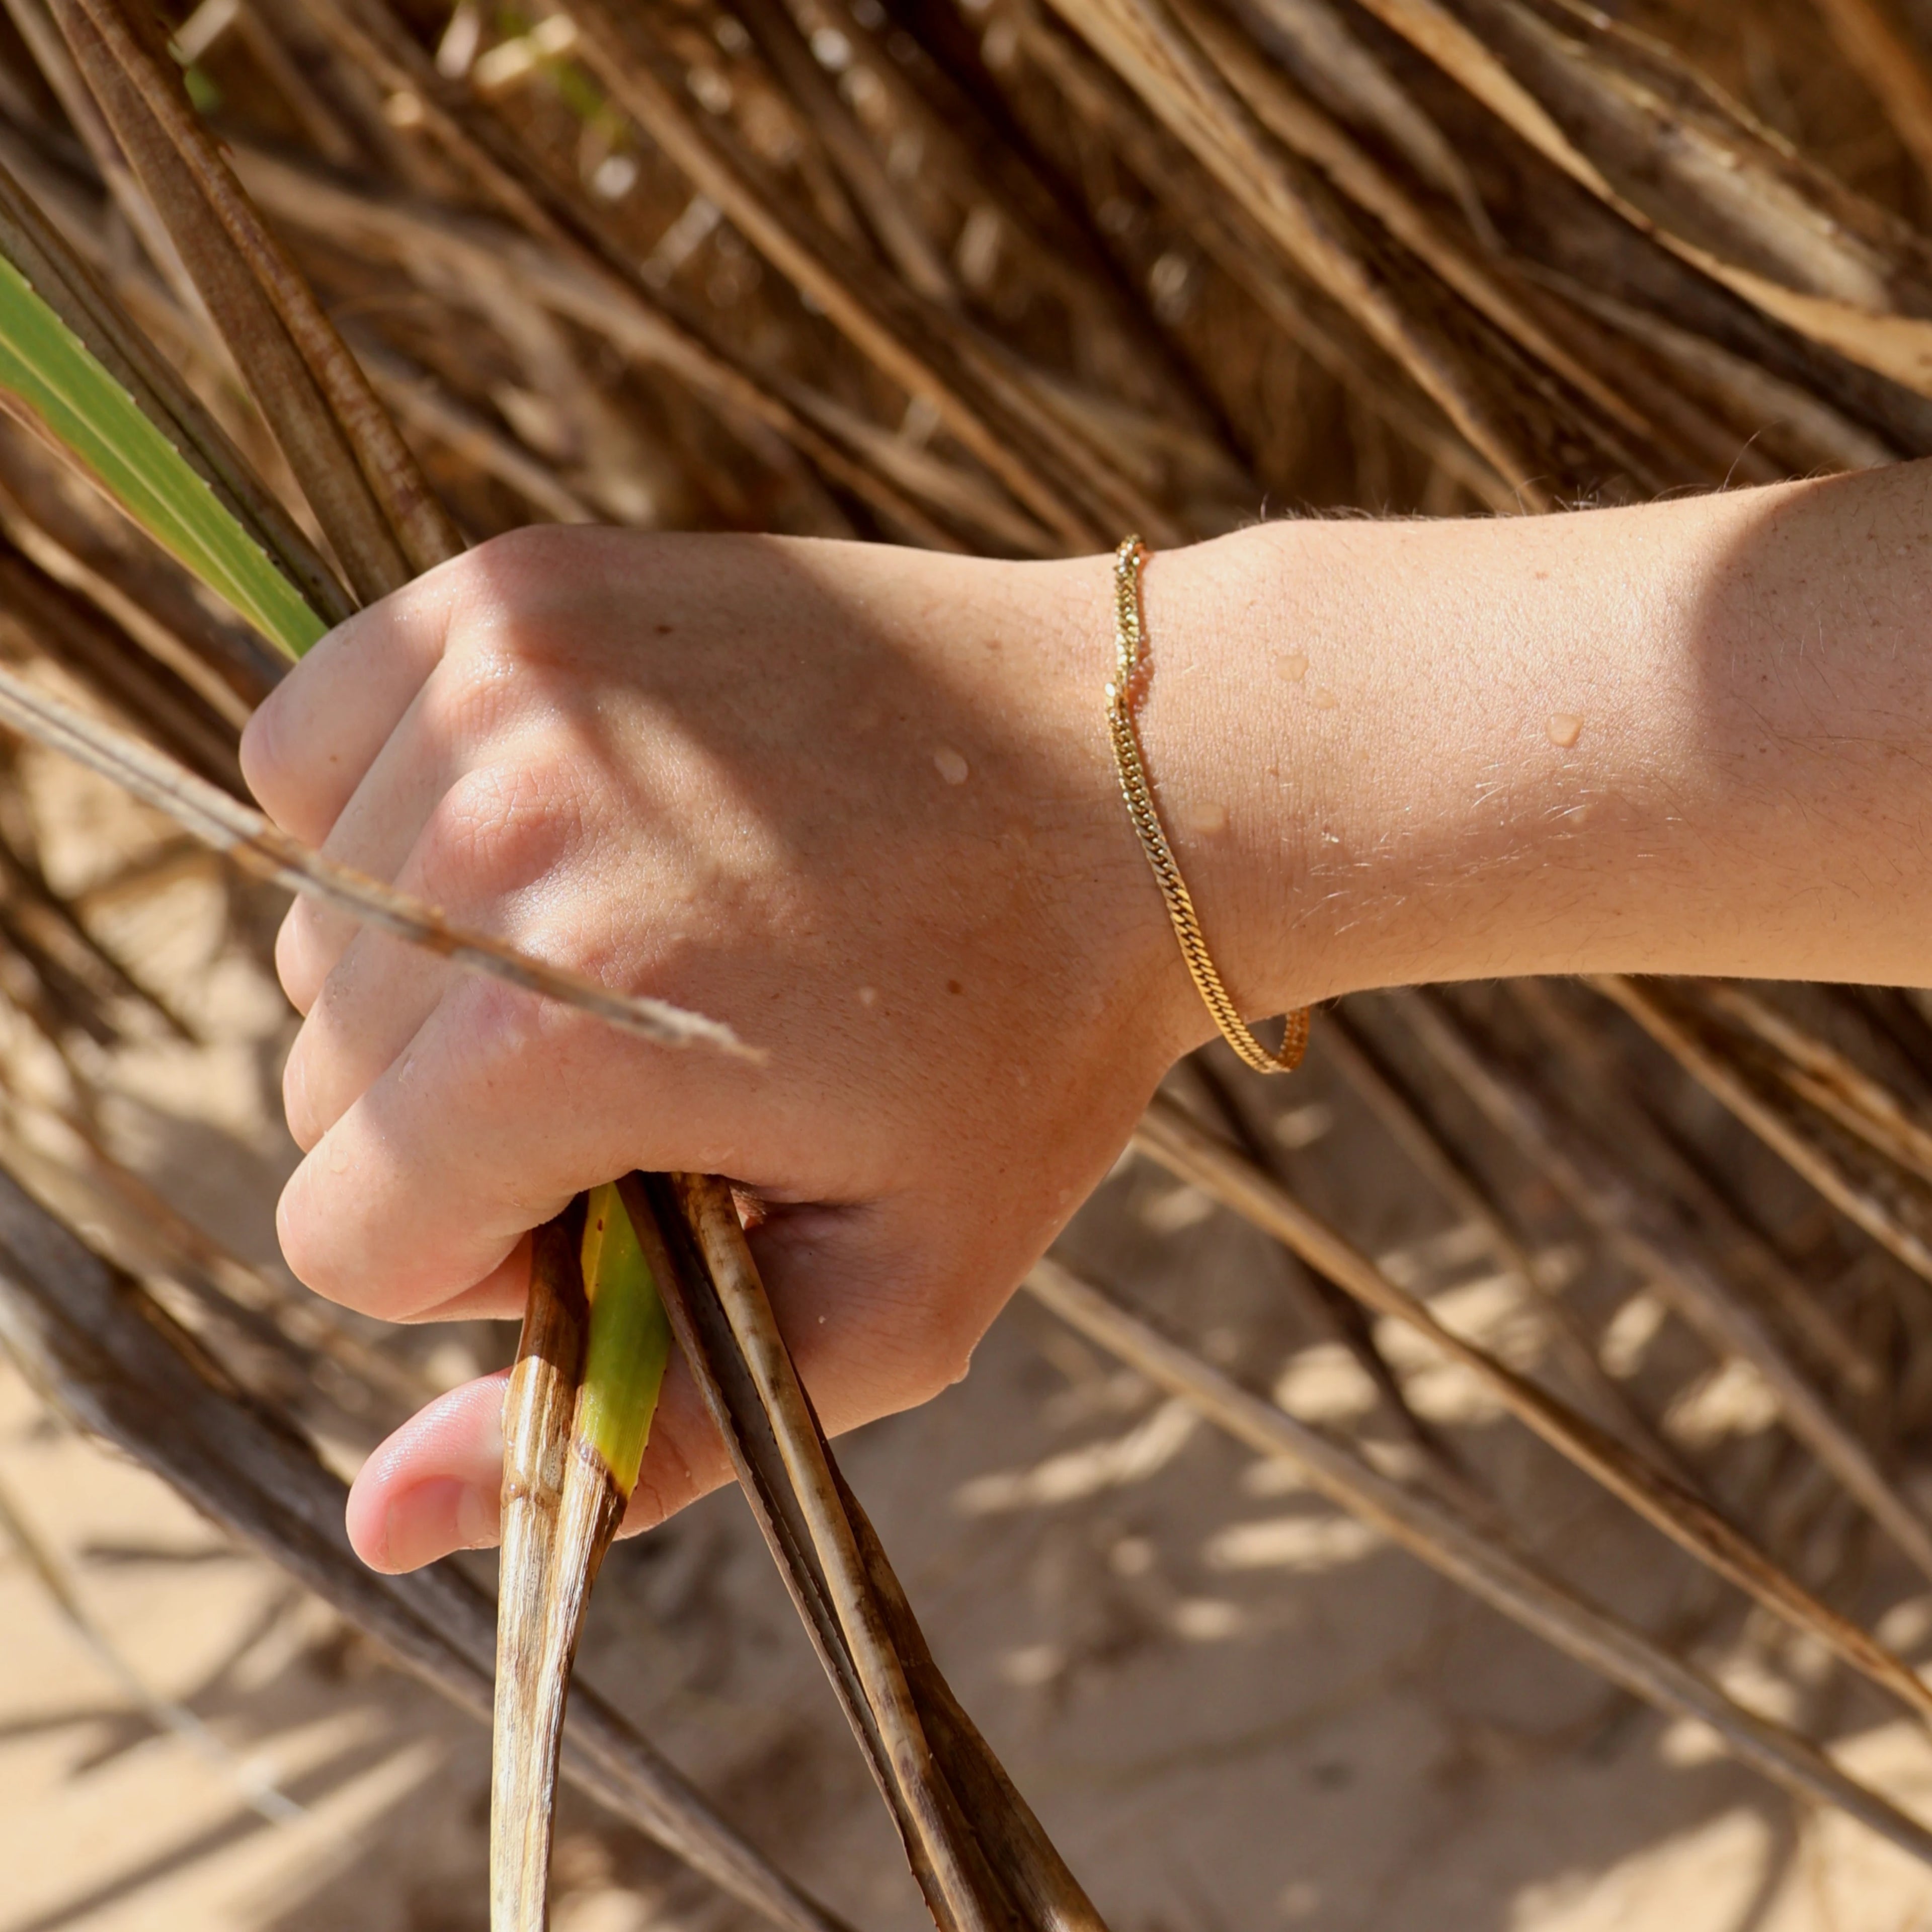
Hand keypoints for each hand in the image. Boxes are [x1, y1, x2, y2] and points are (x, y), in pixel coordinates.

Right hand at [240, 528, 1191, 1571]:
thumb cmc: (1028, 1047)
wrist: (1138, 772)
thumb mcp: (884, 1295)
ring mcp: (493, 688)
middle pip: (324, 1082)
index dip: (490, 1257)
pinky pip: (319, 750)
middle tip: (660, 1070)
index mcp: (563, 1035)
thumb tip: (373, 1530)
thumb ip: (634, 1431)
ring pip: (315, 927)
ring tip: (634, 949)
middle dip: (468, 1125)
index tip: (633, 1194)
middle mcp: (490, 840)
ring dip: (437, 980)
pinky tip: (553, 835)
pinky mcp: (510, 589)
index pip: (347, 1233)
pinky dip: (394, 816)